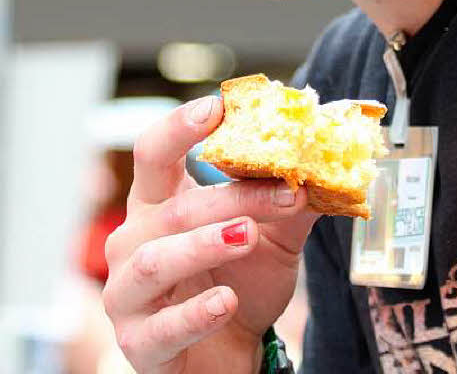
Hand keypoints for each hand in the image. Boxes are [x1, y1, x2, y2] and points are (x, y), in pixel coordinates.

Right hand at [103, 95, 317, 372]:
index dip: (179, 127)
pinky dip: (195, 312)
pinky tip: (226, 302)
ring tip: (247, 236)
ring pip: (158, 259)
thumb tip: (328, 166)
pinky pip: (162, 326)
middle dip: (231, 198)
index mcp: (158, 203)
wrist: (226, 358)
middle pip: (174, 207)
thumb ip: (290, 204)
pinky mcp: (138, 343)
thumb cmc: (239, 287)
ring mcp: (128, 292)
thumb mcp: (272, 240)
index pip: (153, 152)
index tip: (218, 108)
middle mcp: (133, 239)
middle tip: (283, 192)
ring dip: (205, 245)